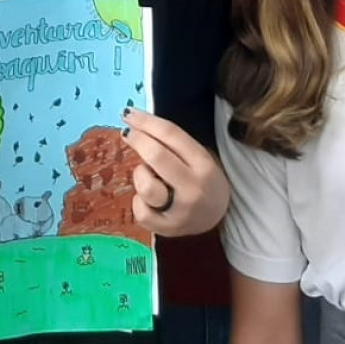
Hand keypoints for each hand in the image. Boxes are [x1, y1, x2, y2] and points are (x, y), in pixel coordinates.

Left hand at [123, 108, 229, 236]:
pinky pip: (140, 212)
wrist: (217, 216)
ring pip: (145, 186)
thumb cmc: (202, 178)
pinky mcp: (167, 229)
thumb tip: (138, 124)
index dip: (146, 121)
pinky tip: (150, 201)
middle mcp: (193, 187)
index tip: (128, 114)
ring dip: (141, 174)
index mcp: (203, 164)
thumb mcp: (198, 156)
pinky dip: (140, 202)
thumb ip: (173, 144)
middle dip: (137, 139)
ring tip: (150, 177)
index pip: (171, 135)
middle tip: (127, 133)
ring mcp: (180, 211)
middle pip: (156, 155)